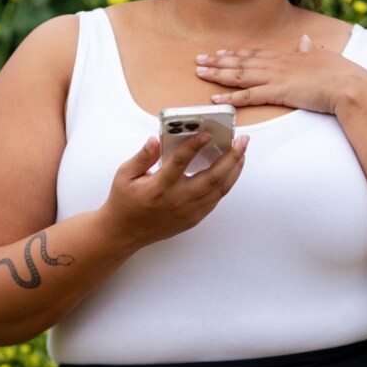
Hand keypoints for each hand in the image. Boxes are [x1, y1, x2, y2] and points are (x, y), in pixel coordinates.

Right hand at [101, 132, 248, 249]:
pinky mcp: (193, 219)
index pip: (179, 163)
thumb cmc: (124, 201)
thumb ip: (143, 156)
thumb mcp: (125, 174)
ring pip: (219, 190)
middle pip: (211, 178)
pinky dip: (226, 184)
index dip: (194, 147)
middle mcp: (177, 200)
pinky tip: (231, 171)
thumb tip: (155, 140)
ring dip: (234, 170)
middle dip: (231, 157)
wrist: (124, 233)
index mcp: (159, 187)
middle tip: (241, 141)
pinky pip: (215, 200)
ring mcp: (188, 212)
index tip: (207, 134)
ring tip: (241, 153)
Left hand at [195, 35, 366, 114]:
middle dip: (217, 61)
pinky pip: (248, 95)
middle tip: (198, 60)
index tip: (219, 52)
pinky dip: (229, 96)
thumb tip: (304, 39)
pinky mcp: (277, 93)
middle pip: (240, 61)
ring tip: (199, 73)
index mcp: (286, 56)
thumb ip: (309, 50)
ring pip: (238, 75)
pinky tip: (215, 97)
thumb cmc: (340, 73)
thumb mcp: (322, 57)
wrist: (348, 85)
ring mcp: (275, 78)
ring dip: (217, 74)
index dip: (234, 53)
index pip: (254, 53)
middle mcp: (276, 64)